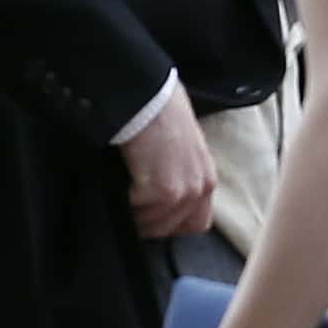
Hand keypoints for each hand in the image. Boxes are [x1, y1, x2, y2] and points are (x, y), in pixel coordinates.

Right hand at [120, 85, 215, 240]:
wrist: (149, 98)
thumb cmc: (161, 112)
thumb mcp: (184, 146)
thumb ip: (182, 173)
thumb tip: (162, 189)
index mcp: (207, 178)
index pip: (196, 223)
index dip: (171, 223)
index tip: (152, 216)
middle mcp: (200, 188)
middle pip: (170, 228)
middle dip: (148, 223)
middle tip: (130, 209)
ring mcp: (183, 191)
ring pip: (151, 224)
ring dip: (134, 213)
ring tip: (122, 194)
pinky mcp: (161, 191)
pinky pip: (135, 211)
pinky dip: (123, 200)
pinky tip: (120, 181)